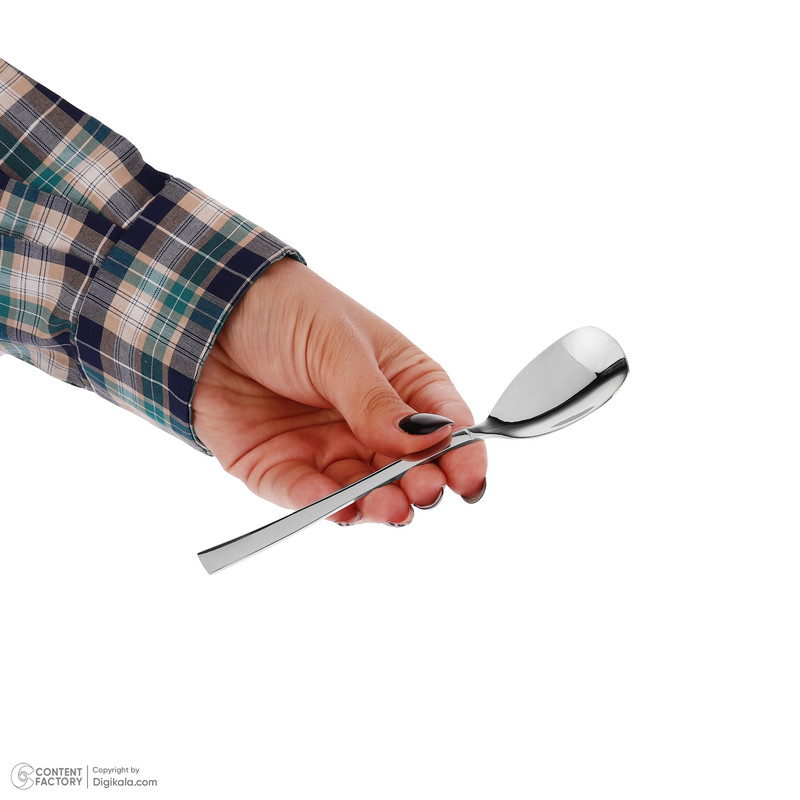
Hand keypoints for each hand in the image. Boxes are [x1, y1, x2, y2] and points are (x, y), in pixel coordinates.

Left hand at [192, 258, 486, 524]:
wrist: (208, 314)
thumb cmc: (287, 312)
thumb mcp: (340, 346)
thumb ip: (376, 400)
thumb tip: (426, 440)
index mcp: (400, 383)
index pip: (443, 424)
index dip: (462, 453)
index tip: (468, 478)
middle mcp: (370, 424)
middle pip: (409, 467)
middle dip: (422, 484)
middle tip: (425, 490)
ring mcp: (328, 448)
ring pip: (365, 491)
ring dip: (381, 503)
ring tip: (392, 507)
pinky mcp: (283, 468)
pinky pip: (308, 496)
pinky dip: (325, 505)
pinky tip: (341, 506)